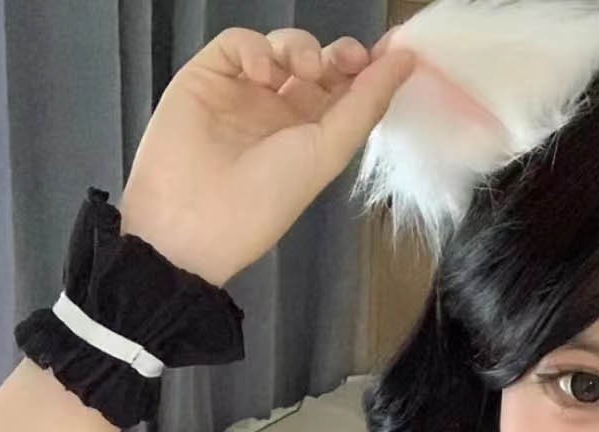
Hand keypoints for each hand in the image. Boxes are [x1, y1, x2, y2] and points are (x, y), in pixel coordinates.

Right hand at [116, 26, 417, 286]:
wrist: (192, 219)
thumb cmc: (264, 199)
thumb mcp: (327, 153)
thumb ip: (366, 105)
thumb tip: (406, 62)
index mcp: (309, 139)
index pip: (343, 92)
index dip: (367, 69)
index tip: (391, 53)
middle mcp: (277, 114)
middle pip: (316, 65)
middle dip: (336, 55)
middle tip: (348, 59)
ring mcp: (242, 94)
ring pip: (280, 48)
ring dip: (299, 50)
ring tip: (301, 70)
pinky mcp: (207, 77)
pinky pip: (237, 44)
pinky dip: (254, 49)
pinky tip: (260, 73)